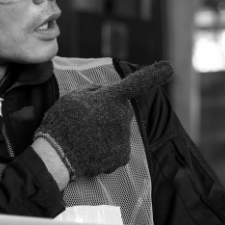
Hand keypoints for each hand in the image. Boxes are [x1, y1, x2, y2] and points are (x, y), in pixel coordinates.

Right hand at [34, 61, 172, 178]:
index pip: (135, 83)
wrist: (56, 156)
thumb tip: (106, 93)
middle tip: (85, 122)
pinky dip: (106, 151)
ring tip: (84, 139)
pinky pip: (117, 150)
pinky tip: (90, 151)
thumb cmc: (60, 122)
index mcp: (111, 99)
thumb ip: (94, 92)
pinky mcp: (122, 157)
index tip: (168, 67)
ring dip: (105, 134)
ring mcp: (124, 138)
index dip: (152, 75)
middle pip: (121, 111)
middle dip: (109, 113)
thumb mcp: (72, 97)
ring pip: (118, 132)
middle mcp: (122, 117)